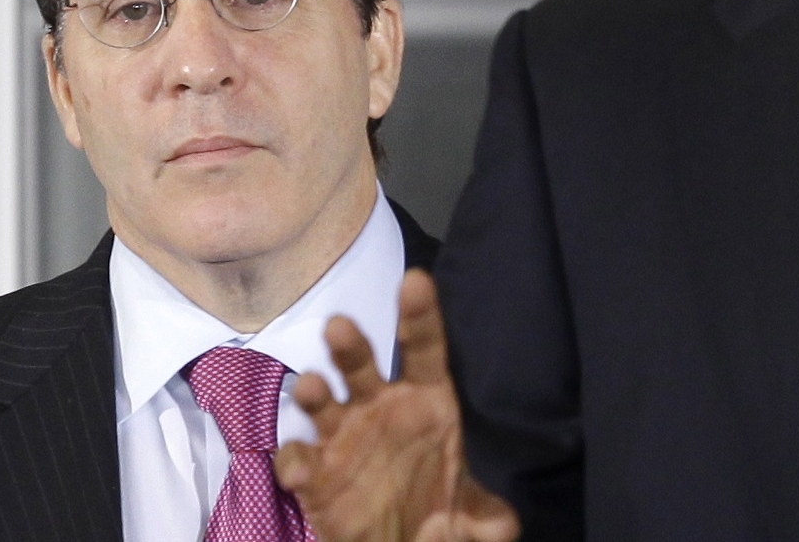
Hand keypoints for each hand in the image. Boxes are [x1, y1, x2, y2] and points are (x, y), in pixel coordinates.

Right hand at [273, 271, 520, 541]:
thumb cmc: (435, 513)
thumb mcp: (470, 518)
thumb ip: (487, 518)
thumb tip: (504, 528)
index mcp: (425, 402)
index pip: (425, 350)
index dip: (420, 315)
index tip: (415, 281)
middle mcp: (380, 409)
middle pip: (362, 365)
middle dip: (350, 346)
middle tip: (339, 325)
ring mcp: (343, 438)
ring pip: (324, 403)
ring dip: (314, 393)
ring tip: (312, 387)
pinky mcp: (316, 474)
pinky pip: (299, 459)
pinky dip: (294, 460)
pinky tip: (301, 468)